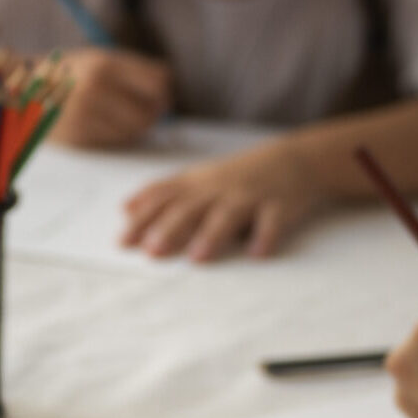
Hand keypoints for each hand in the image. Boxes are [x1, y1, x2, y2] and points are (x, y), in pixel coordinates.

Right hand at [49, 48, 172, 148]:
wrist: (21, 90)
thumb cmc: (67, 73)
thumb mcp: (98, 59)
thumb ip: (133, 71)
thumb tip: (167, 93)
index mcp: (104, 64)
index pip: (158, 82)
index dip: (165, 91)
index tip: (160, 95)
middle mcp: (95, 89)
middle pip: (149, 112)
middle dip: (153, 113)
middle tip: (148, 111)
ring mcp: (85, 115)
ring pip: (134, 130)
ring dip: (135, 126)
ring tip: (122, 115)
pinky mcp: (78, 136)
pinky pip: (115, 140)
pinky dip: (117, 134)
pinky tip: (104, 123)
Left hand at [122, 141, 324, 260]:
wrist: (293, 160)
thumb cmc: (237, 177)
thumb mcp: (198, 179)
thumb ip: (163, 193)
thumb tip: (125, 208)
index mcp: (198, 185)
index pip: (165, 200)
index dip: (143, 220)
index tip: (123, 241)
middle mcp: (220, 190)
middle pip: (191, 208)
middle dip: (170, 228)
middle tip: (152, 250)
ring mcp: (250, 197)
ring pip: (229, 214)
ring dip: (212, 234)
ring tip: (197, 257)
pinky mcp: (280, 206)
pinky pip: (273, 221)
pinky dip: (266, 236)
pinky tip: (257, 253)